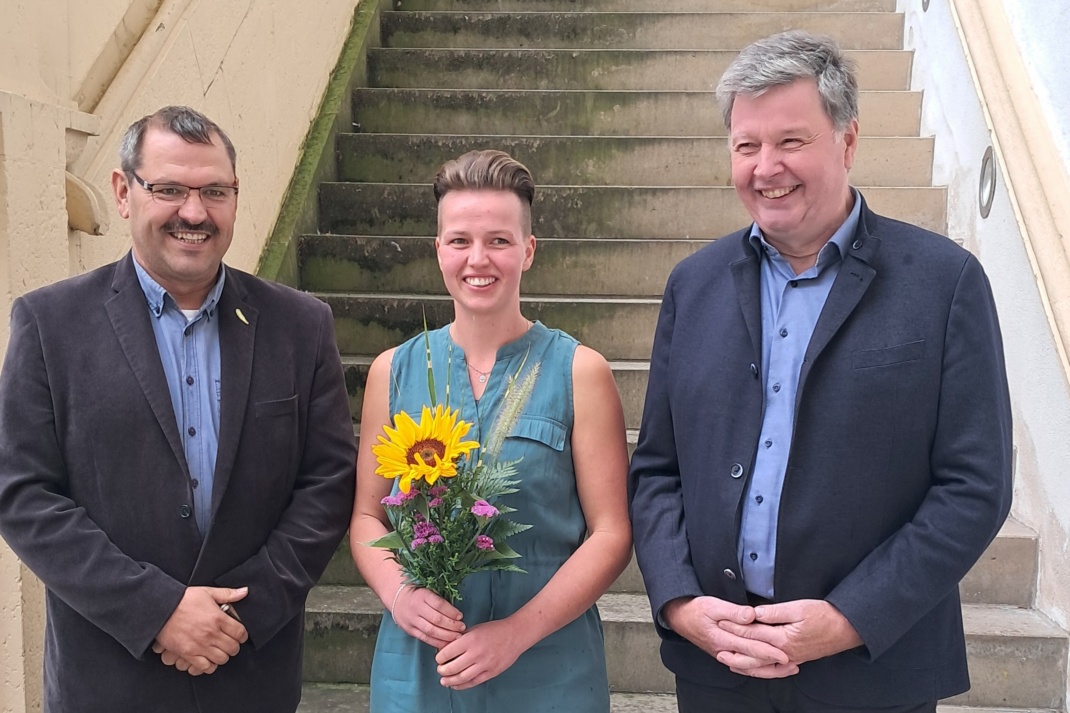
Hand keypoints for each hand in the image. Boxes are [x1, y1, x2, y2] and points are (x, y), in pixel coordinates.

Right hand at [154, 586, 249, 672]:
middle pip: (233, 648)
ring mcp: (200, 645)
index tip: (240, 636)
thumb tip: (244, 592)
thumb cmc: (183, 600)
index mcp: (218, 618)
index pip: (240, 633)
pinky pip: (205, 667)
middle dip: (234, 646)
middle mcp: (211, 634)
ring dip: (223, 656)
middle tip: (230, 643)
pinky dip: (209, 665)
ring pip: (221, 659)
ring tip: (219, 650)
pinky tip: (208, 659)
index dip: (243, 636)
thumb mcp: (207, 592)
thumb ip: (228, 594)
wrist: (160, 609)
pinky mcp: (188, 654)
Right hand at [391, 585, 464, 649]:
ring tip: (457, 636)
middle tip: (462, 627)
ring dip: (446, 635)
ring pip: (431, 630)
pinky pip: (425, 638)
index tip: (460, 616)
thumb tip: (456, 613)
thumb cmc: (417, 593)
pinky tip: (446, 643)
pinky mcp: (410, 630)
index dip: (451, 612)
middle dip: (451, 625)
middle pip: (436, 619)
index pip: (439, 604)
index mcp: (422, 595)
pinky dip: (436, 642)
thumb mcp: (427, 590)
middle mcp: (416, 608)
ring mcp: (412, 620)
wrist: (397, 598)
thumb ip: (439, 600)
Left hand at [435, 619, 525, 689]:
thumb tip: (445, 648)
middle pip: (452, 667)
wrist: (515, 634)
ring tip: (444, 680)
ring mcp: (484, 664)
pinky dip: (462, 685)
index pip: (447, 652)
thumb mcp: (475, 628)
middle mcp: (476, 653)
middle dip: (442, 670)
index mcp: (470, 640)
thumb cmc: (495, 630)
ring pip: (462, 677)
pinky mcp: (491, 672)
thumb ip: (460, 638)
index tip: (438, 658)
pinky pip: (474, 682)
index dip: (439, 657)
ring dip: (450, 681)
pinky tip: (455, 685)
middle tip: (440, 669)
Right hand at [663, 596, 790, 673]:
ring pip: (749, 667)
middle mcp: (723, 650)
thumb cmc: (695, 609)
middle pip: (752, 662)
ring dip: (768, 669)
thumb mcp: (712, 605)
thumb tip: (751, 615)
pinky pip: (743, 665)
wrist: (679, 617)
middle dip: (773, 665)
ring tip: (785, 668)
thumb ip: (733, 611)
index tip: (784, 654)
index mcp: (722, 638)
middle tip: (792, 664)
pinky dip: (757, 668)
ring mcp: (724, 654)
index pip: (750, 647)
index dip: (768, 651)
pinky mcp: (725, 653)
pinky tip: (767, 667)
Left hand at [717, 599, 861, 676]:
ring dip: (744, 664)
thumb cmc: (825, 616)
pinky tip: (755, 669)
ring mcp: (791, 658)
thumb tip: (755, 612)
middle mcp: (785, 653)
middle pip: (753, 653)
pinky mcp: (796, 660)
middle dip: (734, 649)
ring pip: (763, 666)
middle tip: (717, 647)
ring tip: (729, 662)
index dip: (735, 627)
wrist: (847, 629)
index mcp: (783, 638)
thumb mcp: (799, 607)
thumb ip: (775, 611)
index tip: (721, 622)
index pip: (753, 633)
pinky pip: (775, 670)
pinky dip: (762, 671)